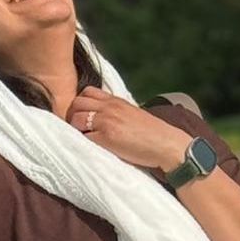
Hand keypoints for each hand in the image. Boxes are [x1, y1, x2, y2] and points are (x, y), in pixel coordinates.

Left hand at [66, 87, 190, 171]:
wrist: (166, 144)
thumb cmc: (152, 134)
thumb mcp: (133, 114)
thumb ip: (116, 112)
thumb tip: (101, 118)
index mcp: (116, 101)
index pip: (87, 92)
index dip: (81, 104)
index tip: (83, 116)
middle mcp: (109, 108)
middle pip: (77, 103)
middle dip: (73, 116)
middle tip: (78, 130)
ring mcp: (107, 122)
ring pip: (76, 119)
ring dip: (76, 130)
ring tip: (84, 140)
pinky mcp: (106, 138)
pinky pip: (84, 138)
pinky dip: (83, 143)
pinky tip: (91, 148)